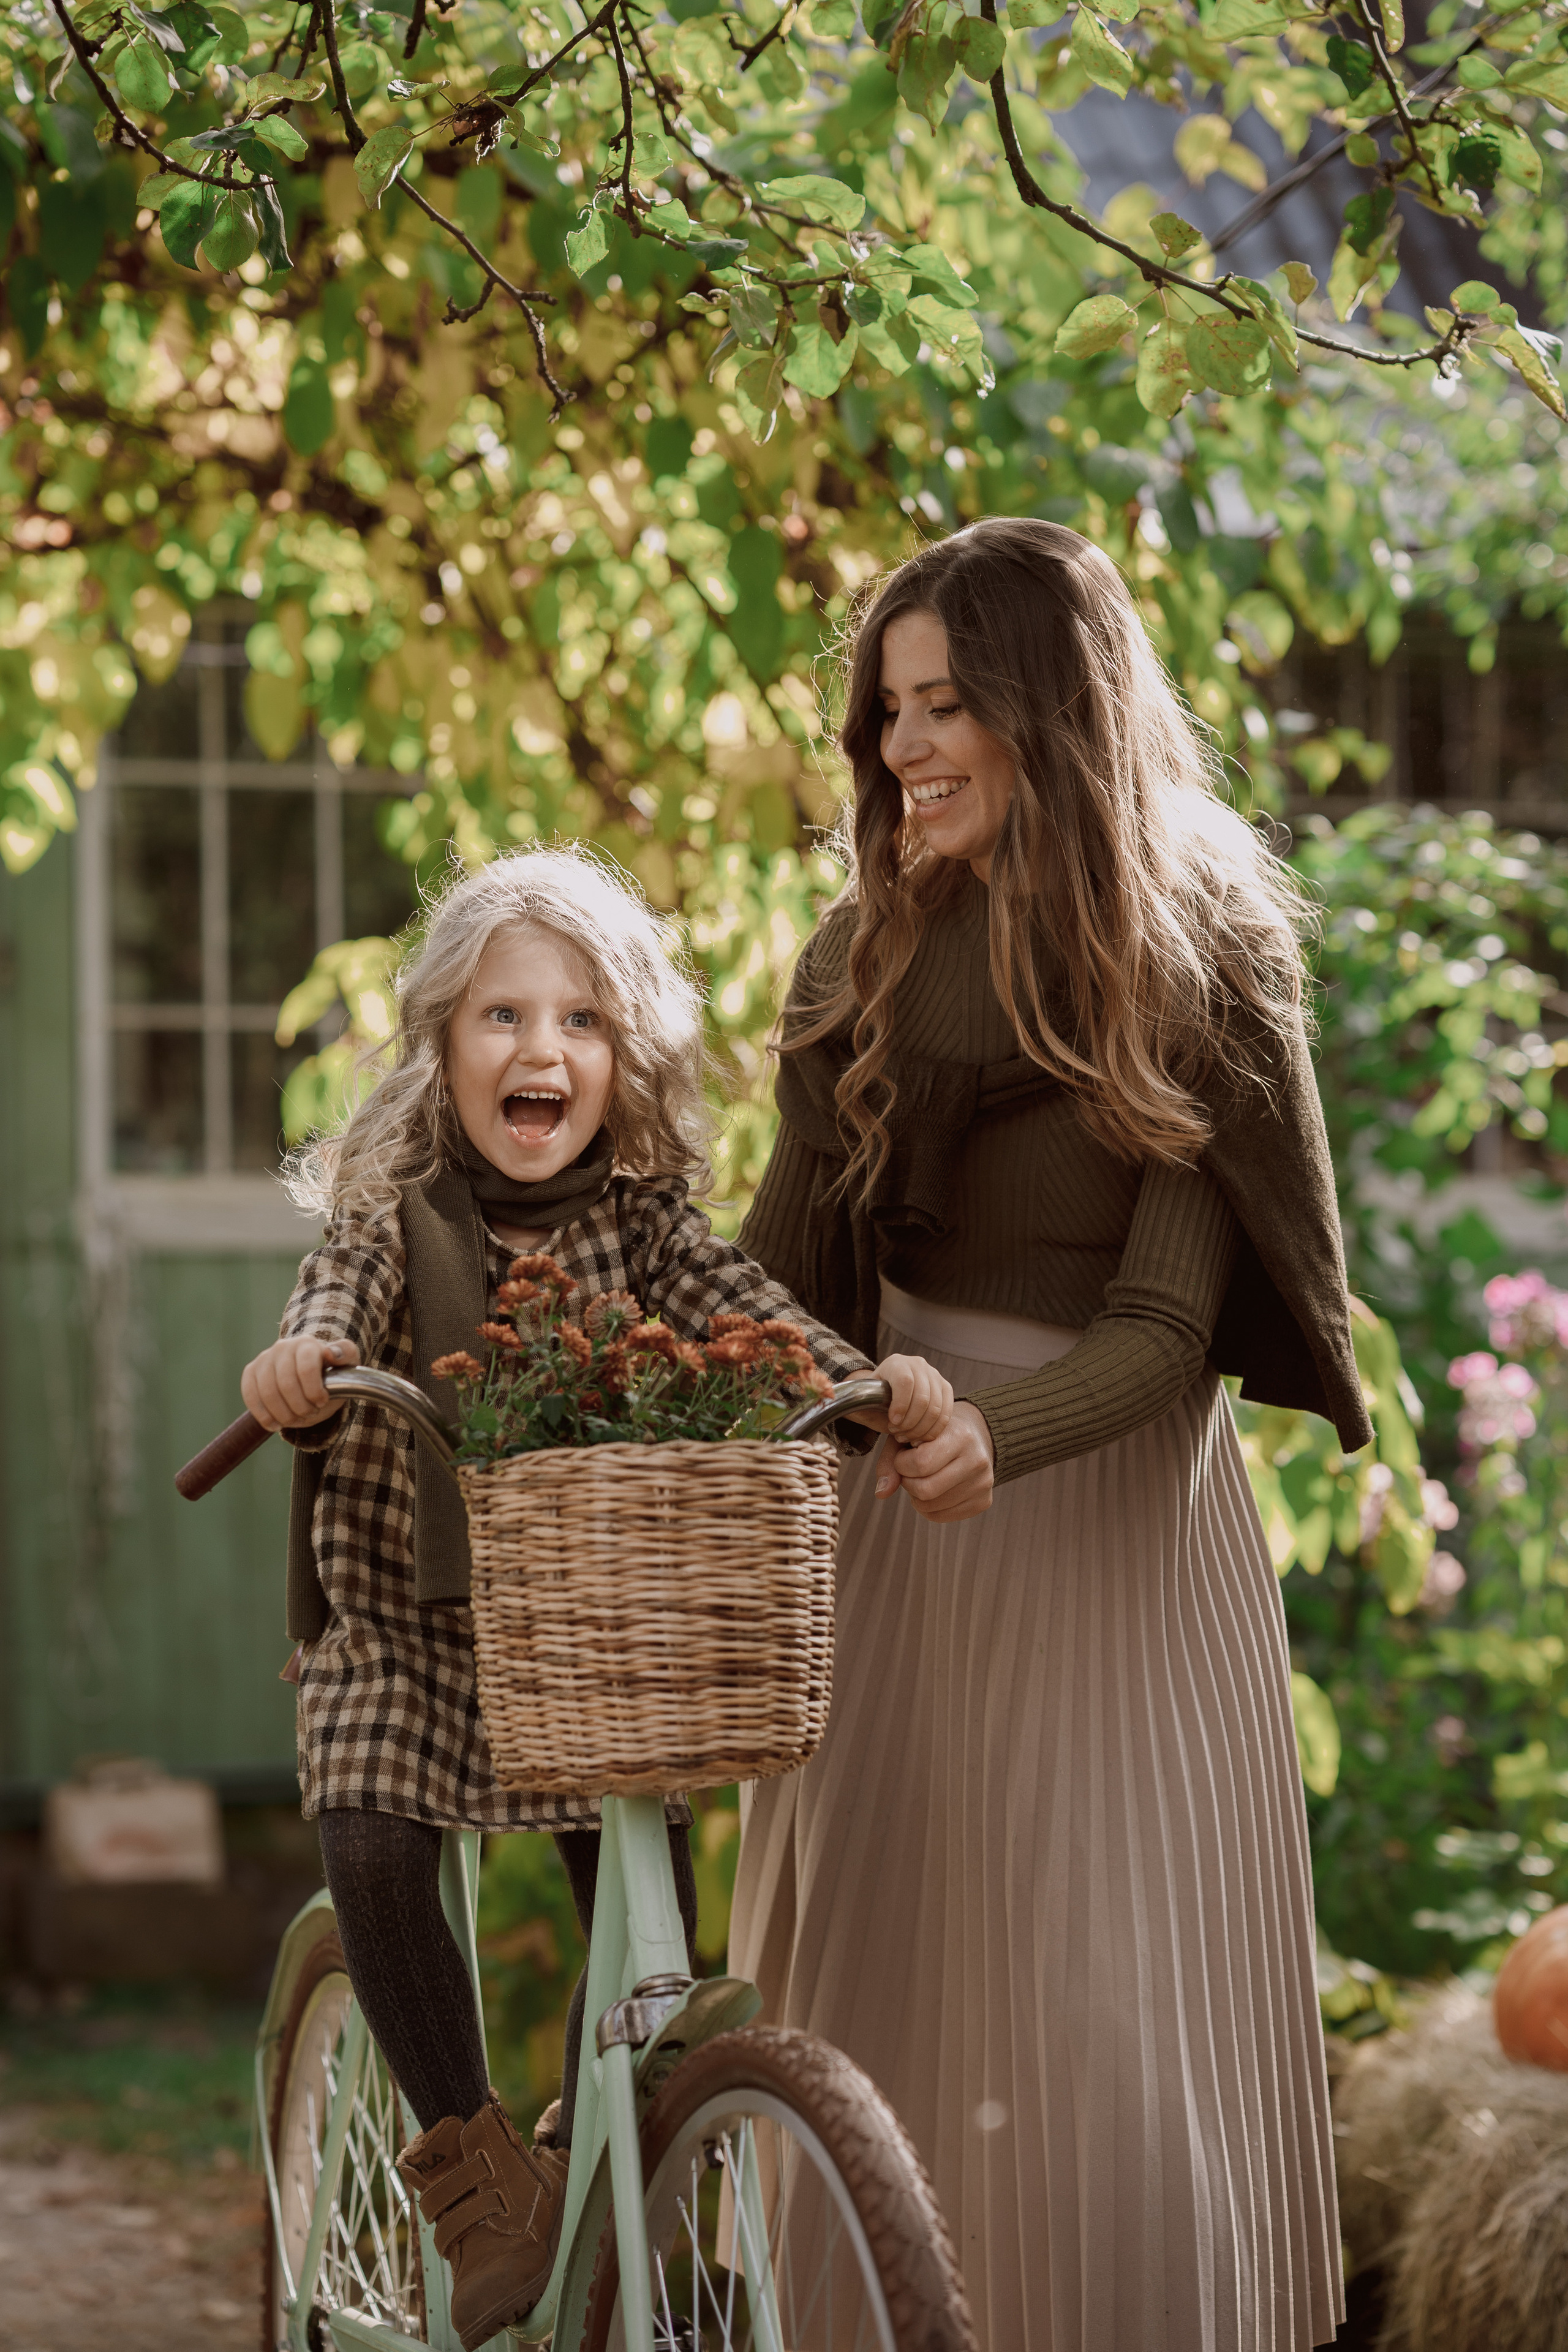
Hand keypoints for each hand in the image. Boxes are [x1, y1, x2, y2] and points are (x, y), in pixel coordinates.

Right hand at [241, 1336, 359, 1432]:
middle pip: (286, 1384)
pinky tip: (275, 1424)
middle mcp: (283, 1347)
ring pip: (267, 1393)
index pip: (306, 1367)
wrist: (311, 1377)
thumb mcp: (347, 1364)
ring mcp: (265, 1358)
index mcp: (307, 1344)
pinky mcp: (251, 1371)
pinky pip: (250, 1395)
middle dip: (300, 1407)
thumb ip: (345, 1354)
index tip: (321, 1401)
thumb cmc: (331, 1373)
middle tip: (309, 1413)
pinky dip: (263, 1415)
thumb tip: (331, 1353)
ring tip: (295, 1419)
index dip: (314, 1390)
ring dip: (283, 1414)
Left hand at [858, 1352, 953, 1446]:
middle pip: (923, 1398)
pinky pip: (946, 1414)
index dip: (900, 1406)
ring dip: (921, 1429)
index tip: (892, 1422)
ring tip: (906, 1435)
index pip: (905, 1382)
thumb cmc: (874, 1398)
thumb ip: (857, 1403)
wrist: (887, 1396)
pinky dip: (933, 1430)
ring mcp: (934, 1375)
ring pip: (936, 1408)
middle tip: (897, 1433)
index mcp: (896, 1363)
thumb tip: (849, 1404)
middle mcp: (918, 1365)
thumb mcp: (862, 1399)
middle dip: (910, 1422)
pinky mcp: (946, 1389)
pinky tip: (919, 1436)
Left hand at [873, 1401, 994, 1523]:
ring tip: (922, 1478)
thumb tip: (881, 1493)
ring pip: (931, 1507)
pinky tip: (934, 1490)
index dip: (902, 1464)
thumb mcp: (910, 1435)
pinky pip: (941, 1516)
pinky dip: (928, 1507)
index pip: (921, 1463)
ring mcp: (984, 1484)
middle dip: (908, 1483)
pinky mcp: (983, 1502)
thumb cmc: (935, 1435)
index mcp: (961, 1436)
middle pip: (926, 1490)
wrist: (974, 1437)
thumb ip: (890, 1460)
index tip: (903, 1457)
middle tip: (909, 1473)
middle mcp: (977, 1460)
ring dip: (916, 1496)